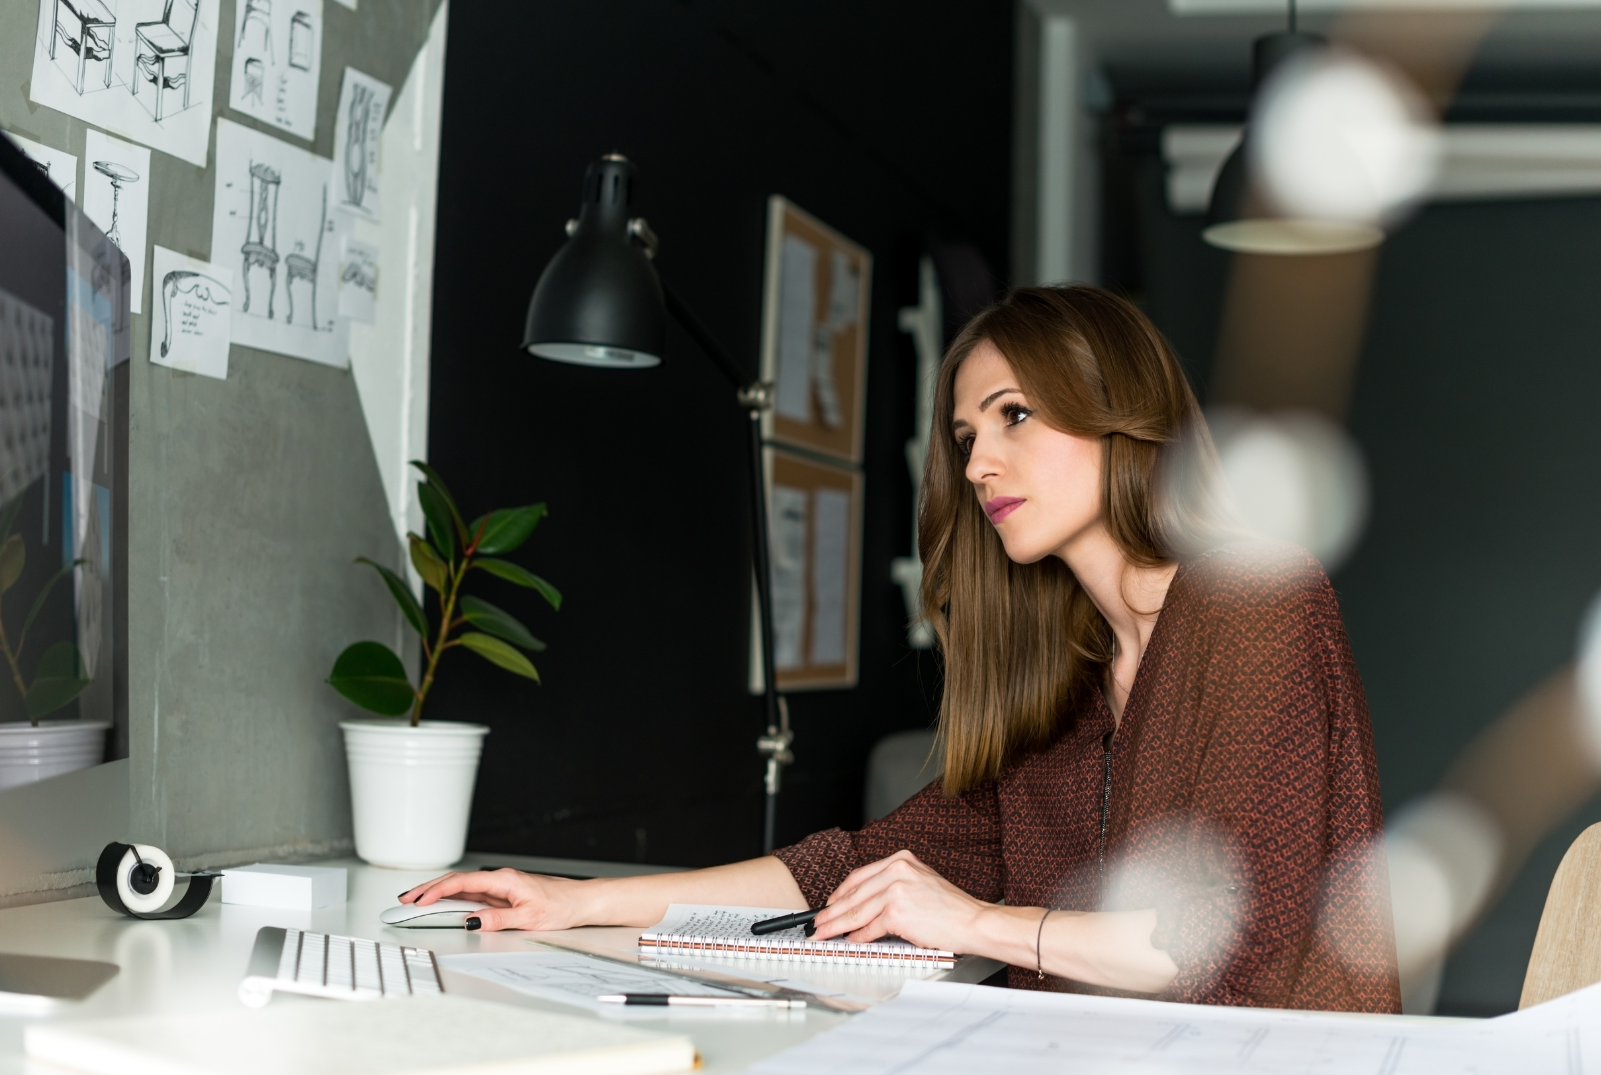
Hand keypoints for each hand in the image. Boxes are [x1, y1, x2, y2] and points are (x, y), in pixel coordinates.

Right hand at [397, 870, 593, 931]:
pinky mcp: (503, 893)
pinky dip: (453, 897)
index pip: (462, 882)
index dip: (437, 891)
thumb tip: (471, 920)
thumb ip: (497, 919)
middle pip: (457, 881)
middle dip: (429, 889)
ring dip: (438, 893)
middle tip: (405, 900)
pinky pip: (472, 893)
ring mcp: (500, 886)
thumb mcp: (529, 917)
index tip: (418, 900)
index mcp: (504, 880)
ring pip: (462, 886)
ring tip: (415, 900)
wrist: (581, 901)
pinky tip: (442, 903)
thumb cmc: (561, 904)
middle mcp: (500, 879)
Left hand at [808, 849, 988, 952]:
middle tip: (817, 923)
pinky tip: (851, 941)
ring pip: (857, 912)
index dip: (840, 893)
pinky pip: (870, 928)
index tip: (829, 904)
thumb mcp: (920, 883)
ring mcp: (897, 890)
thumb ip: (892, 887)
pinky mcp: (898, 912)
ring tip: (824, 934)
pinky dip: (858, 937)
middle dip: (831, 912)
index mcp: (901, 859)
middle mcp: (897, 869)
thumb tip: (863, 905)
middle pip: (854, 894)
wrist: (974, 921)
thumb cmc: (951, 908)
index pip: (859, 876)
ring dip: (837, 926)